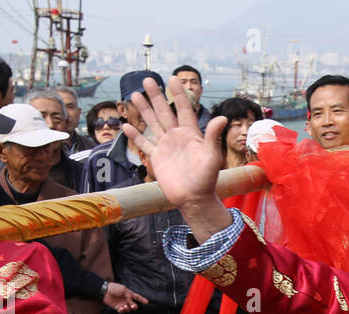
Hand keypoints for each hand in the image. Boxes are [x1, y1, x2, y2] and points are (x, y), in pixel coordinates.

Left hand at [102, 281, 146, 313]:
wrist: (105, 291)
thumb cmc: (114, 288)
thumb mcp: (124, 290)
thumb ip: (129, 296)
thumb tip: (131, 301)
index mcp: (128, 294)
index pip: (137, 297)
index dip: (142, 299)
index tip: (147, 302)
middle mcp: (126, 299)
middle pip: (133, 305)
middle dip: (134, 306)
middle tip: (133, 306)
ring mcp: (122, 304)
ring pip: (128, 309)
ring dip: (128, 308)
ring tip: (125, 306)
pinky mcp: (117, 307)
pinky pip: (122, 311)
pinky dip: (122, 310)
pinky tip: (121, 308)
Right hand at [124, 76, 232, 237]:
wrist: (194, 199)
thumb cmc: (206, 180)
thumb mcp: (212, 157)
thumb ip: (214, 137)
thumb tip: (222, 117)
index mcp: (191, 134)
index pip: (183, 109)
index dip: (178, 94)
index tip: (172, 78)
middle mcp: (177, 137)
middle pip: (164, 112)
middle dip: (156, 96)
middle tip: (148, 79)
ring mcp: (166, 147)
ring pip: (153, 123)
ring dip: (144, 110)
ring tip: (134, 94)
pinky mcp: (157, 159)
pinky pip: (144, 144)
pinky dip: (135, 135)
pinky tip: (126, 125)